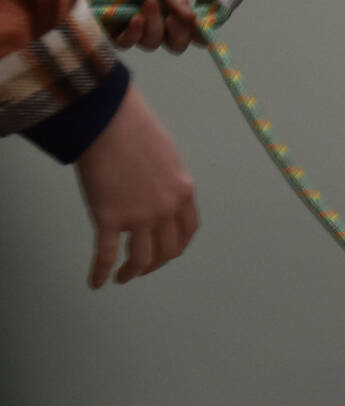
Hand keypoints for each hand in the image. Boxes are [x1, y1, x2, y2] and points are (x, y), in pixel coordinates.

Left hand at [54, 0, 198, 51]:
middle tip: (175, 20)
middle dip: (178, 35)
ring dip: (154, 29)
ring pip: (151, 43)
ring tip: (146, 8)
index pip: (188, 24)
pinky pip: (126, 43)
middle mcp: (151, 14)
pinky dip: (133, 35)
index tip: (202, 33)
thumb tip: (193, 19)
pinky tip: (133, 20)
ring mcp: (128, 23)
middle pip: (173, 41)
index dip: (198, 33)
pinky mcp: (106, 29)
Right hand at [74, 87, 198, 286]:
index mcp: (184, 193)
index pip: (187, 231)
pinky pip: (106, 255)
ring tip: (124, 277)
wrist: (109, 122)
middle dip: (156, 264)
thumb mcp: (167, 157)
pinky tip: (96, 283)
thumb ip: (166, 181)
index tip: (166, 252)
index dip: (176, 246)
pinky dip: (101, 273)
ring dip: (133, 272)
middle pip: (167, 250)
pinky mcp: (109, 218)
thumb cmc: (135, 131)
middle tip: (142, 268)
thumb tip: (156, 191)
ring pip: (142, 259)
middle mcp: (166, 210)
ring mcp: (139, 217)